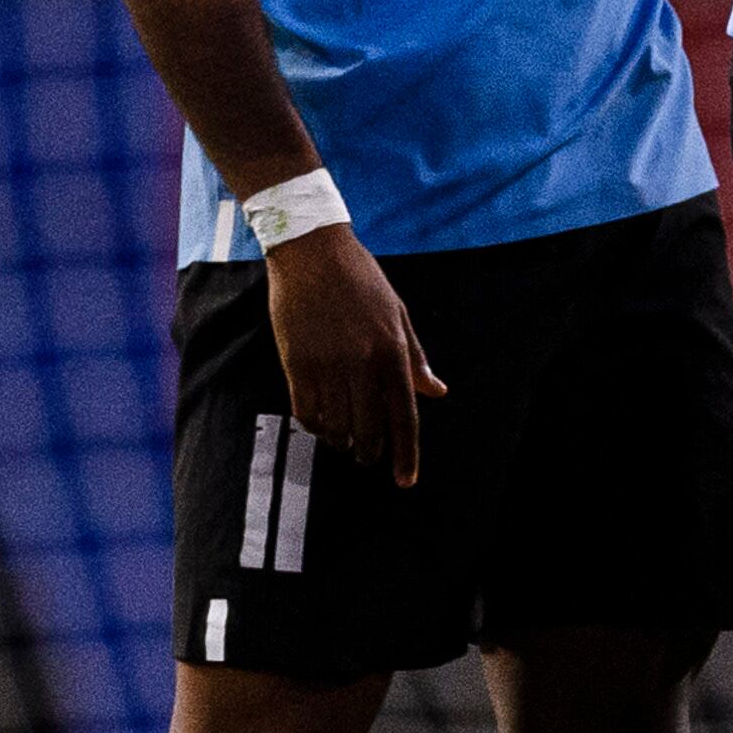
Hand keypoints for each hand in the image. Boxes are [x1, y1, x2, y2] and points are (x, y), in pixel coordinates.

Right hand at [262, 221, 444, 489]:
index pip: (404, 416)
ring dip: (341, 441)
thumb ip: (416, 358)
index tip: (405, 481)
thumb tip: (436, 392)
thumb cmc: (361, 280)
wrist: (312, 251)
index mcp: (392, 351)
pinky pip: (305, 411)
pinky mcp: (296, 362)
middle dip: (370, 452)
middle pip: (368, 429)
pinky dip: (314, 426)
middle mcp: (361, 362)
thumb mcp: (398, 314)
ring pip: (335, 425)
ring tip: (344, 442)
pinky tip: (320, 425)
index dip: (406, 454)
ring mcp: (326, 364)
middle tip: (369, 456)